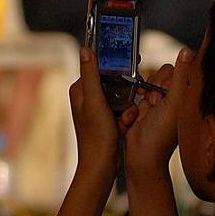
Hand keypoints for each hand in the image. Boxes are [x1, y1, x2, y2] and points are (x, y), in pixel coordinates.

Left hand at [69, 47, 132, 178]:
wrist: (101, 167)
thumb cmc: (97, 136)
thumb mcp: (95, 101)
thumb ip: (91, 74)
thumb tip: (86, 49)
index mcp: (80, 90)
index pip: (99, 67)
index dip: (117, 64)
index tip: (134, 62)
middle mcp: (87, 98)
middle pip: (113, 81)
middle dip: (126, 90)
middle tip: (134, 97)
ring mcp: (97, 110)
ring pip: (121, 97)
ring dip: (128, 106)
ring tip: (126, 119)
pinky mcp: (106, 121)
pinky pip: (122, 111)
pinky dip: (126, 118)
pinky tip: (125, 126)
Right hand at [124, 48, 193, 176]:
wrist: (142, 157)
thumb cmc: (161, 133)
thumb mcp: (174, 101)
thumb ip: (180, 75)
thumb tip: (188, 50)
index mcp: (182, 95)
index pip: (174, 71)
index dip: (164, 78)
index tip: (161, 91)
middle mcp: (170, 98)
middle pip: (157, 75)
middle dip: (150, 85)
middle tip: (151, 101)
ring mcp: (155, 104)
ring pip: (144, 84)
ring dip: (140, 93)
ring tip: (142, 108)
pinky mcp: (141, 110)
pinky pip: (134, 95)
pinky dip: (132, 103)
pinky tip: (133, 114)